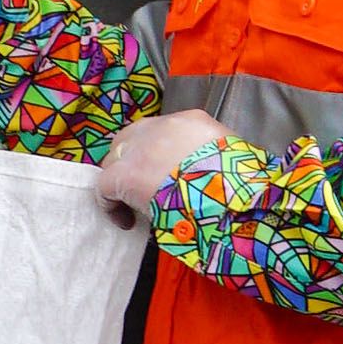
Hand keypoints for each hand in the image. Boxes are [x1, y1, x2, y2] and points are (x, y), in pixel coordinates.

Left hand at [96, 110, 228, 220]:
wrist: (229, 197)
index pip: (162, 130)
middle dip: (131, 161)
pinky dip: (111, 206)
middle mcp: (162, 127)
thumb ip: (213, 158)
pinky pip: (104, 188)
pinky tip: (125, 221)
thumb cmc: (238, 186)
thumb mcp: (232, 160)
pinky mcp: (124, 174)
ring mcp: (140, 149)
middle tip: (141, 189)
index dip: (156, 153)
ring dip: (121, 182)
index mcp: (192, 122)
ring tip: (134, 207)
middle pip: (131, 138)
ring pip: (114, 159)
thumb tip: (208, 175)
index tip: (163, 174)